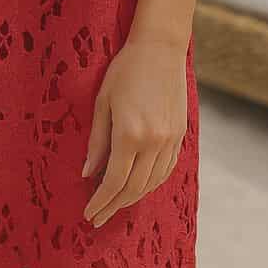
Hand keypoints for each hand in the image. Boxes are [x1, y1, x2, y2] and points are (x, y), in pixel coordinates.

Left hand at [81, 32, 189, 228]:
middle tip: (97, 218)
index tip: (88, 214)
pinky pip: (166, 170)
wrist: (160, 48)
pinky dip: (151, 183)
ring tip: (114, 205)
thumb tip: (87, 173)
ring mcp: (170, 140)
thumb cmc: (125, 70)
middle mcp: (154, 142)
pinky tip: (139, 187)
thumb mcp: (102, 102)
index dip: (100, 201)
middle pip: (133, 188)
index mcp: (130, 134)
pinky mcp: (180, 135)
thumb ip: (97, 141)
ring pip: (152, 182)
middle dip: (113, 206)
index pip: (113, 181)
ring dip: (132, 198)